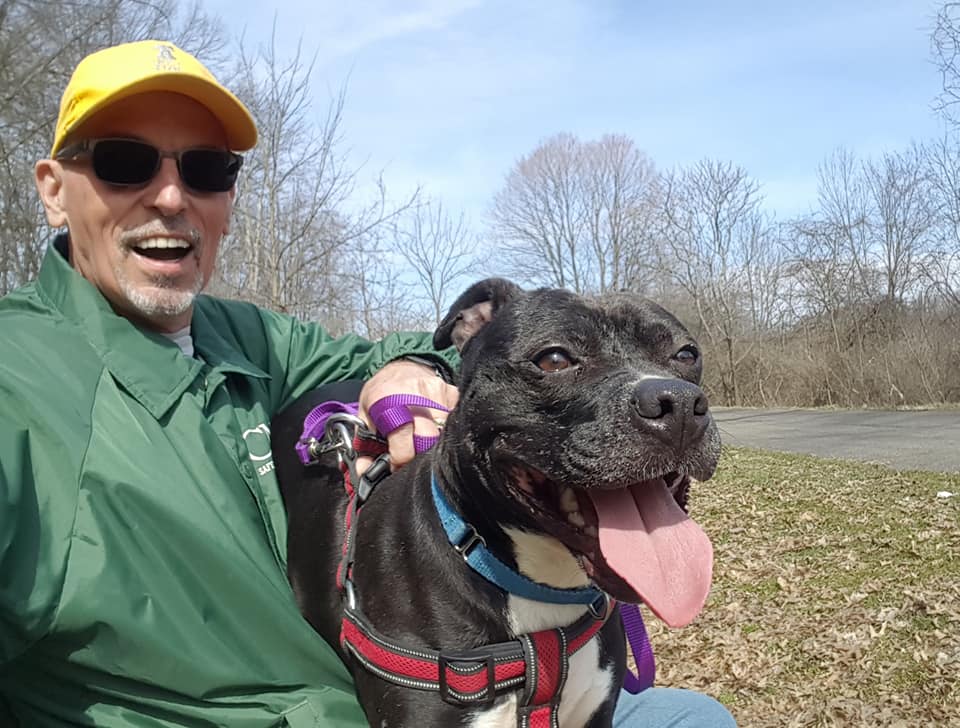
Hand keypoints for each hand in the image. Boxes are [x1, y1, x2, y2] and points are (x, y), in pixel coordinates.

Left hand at [357, 359, 458, 473]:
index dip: (401, 459)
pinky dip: (446, 428)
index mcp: (387, 400)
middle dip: (420, 452)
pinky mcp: (451, 392)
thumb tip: (365, 472)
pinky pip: (454, 420)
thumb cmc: (382, 393)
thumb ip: (364, 445)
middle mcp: (414, 393)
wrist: (400, 364)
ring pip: (444, 432)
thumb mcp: (365, 415)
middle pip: (428, 439)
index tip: (396, 463)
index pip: (404, 443)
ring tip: (421, 438)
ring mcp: (436, 391)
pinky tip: (434, 424)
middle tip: (411, 452)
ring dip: (434, 441)